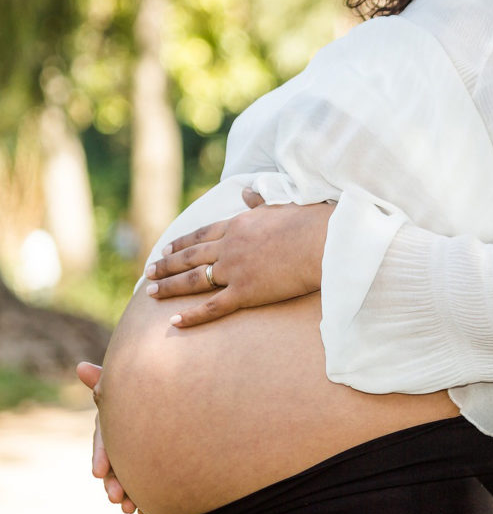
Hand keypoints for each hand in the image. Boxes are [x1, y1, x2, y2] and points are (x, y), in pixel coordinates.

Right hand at [76, 362, 142, 513]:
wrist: (175, 394)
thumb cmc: (143, 387)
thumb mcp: (125, 385)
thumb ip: (104, 380)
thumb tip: (80, 366)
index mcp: (114, 424)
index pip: (103, 441)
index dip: (101, 456)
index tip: (99, 471)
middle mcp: (123, 442)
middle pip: (114, 467)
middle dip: (113, 483)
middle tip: (117, 497)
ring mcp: (138, 454)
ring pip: (130, 479)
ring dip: (129, 495)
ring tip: (133, 508)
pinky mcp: (155, 464)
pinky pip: (149, 483)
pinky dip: (148, 496)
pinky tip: (150, 507)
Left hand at [145, 188, 334, 326]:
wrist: (321, 241)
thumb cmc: (307, 221)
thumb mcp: (279, 205)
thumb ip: (259, 201)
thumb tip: (247, 191)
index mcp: (237, 225)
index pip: (201, 235)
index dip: (181, 243)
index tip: (165, 248)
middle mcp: (229, 246)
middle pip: (190, 257)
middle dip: (167, 264)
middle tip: (149, 271)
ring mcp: (235, 270)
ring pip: (194, 280)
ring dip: (170, 286)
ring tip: (150, 292)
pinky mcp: (245, 292)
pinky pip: (212, 307)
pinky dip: (192, 317)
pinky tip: (173, 322)